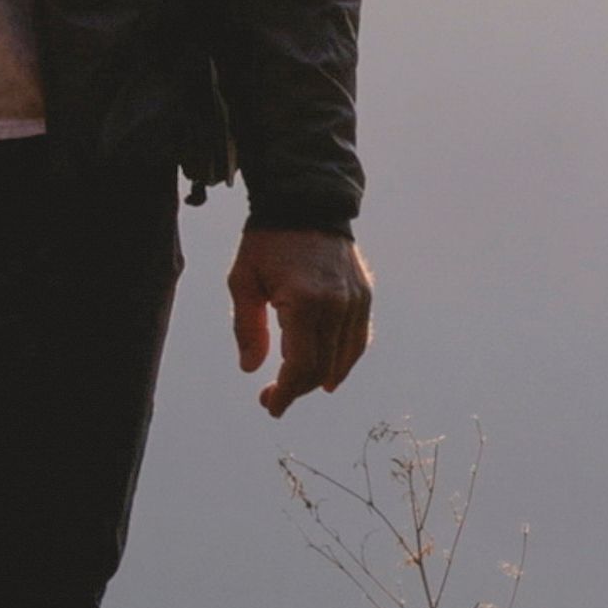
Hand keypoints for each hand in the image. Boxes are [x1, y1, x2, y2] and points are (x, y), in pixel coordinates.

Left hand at [229, 226, 370, 415]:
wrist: (306, 202)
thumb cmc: (267, 241)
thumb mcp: (243, 281)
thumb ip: (247, 327)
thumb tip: (252, 369)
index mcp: (304, 302)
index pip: (301, 366)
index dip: (286, 393)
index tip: (270, 406)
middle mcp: (336, 305)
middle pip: (322, 369)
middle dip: (297, 389)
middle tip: (273, 396)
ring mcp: (355, 301)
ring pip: (343, 359)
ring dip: (319, 379)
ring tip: (294, 385)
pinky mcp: (364, 296)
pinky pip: (358, 340)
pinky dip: (344, 361)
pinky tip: (328, 374)